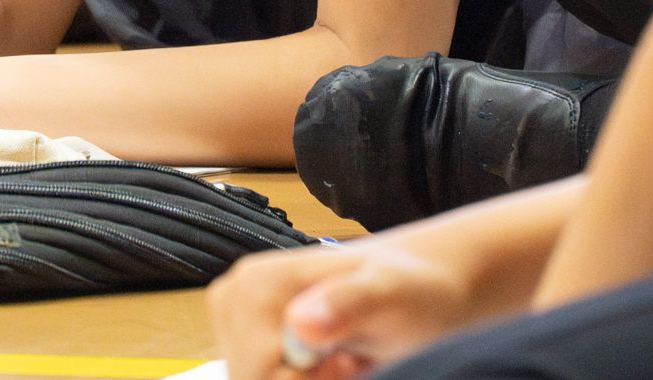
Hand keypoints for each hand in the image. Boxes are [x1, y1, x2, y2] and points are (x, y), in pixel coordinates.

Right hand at [208, 237, 484, 379]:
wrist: (417, 286)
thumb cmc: (410, 287)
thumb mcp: (390, 292)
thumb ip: (348, 303)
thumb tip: (300, 325)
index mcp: (253, 283)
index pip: (255, 373)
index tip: (345, 361)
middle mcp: (235, 298)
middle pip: (252, 379)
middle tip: (346, 359)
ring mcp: (238, 320)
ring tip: (341, 358)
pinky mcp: (249, 339)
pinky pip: (268, 377)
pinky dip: (302, 379)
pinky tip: (328, 362)